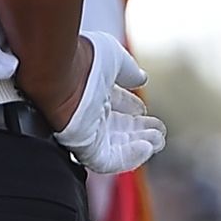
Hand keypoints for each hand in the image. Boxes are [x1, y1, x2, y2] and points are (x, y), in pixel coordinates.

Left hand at [55, 31, 163, 170]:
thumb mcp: (114, 60)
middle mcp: (89, 112)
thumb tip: (142, 78)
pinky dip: (130, 157)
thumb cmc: (83, 59)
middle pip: (118, 129)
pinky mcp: (83, 146)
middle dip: (141, 131)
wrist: (61, 69)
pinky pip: (108, 160)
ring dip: (139, 146)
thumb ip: (129, 71)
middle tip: (159, 132)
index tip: (144, 111)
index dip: (132, 109)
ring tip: (158, 141)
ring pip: (116, 146)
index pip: (115, 106)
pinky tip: (147, 148)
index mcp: (94, 91)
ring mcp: (86, 130)